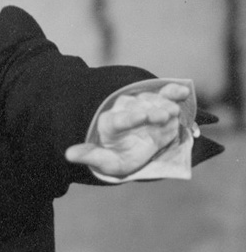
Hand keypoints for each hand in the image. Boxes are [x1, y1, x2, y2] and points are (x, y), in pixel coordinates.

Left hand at [65, 83, 187, 176]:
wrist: (130, 149)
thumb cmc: (116, 156)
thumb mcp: (105, 161)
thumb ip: (89, 156)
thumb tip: (68, 154)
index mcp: (110, 124)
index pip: (119, 119)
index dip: (131, 117)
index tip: (142, 116)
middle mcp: (126, 110)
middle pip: (140, 109)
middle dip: (153, 112)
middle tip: (165, 116)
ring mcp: (143, 106)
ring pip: (154, 101)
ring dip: (166, 104)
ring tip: (176, 110)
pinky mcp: (158, 105)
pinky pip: (165, 96)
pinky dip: (174, 92)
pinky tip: (184, 90)